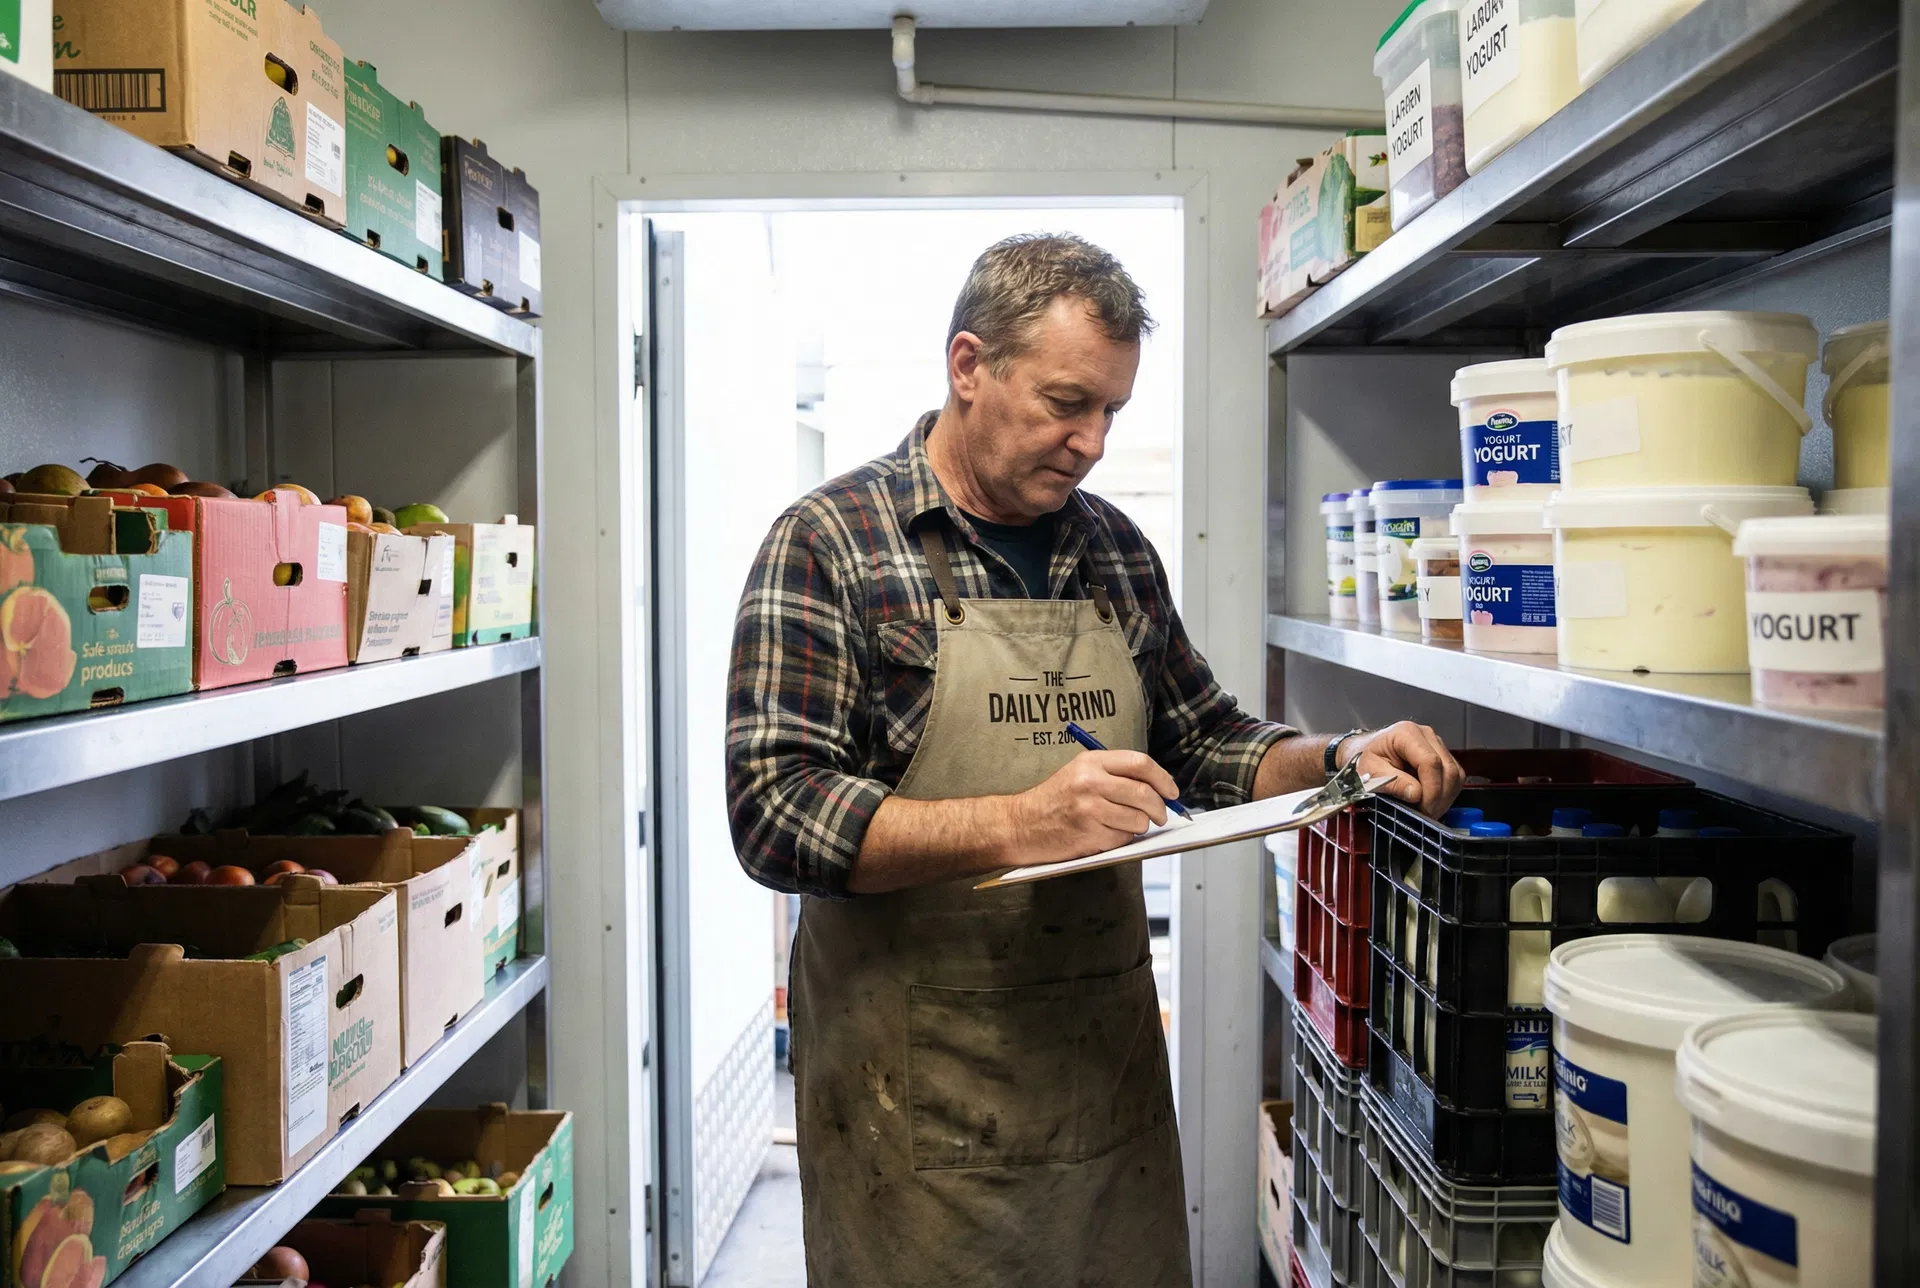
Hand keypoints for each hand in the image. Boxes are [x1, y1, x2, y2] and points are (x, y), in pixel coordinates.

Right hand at [1010, 750, 1175, 864]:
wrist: (1020, 825)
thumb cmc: (1053, 800)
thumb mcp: (1080, 773)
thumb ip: (1115, 775)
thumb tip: (1157, 788)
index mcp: (1091, 762)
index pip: (1140, 763)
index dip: (1163, 779)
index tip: (1171, 791)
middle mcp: (1090, 782)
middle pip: (1144, 793)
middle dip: (1160, 808)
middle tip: (1161, 815)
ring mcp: (1089, 809)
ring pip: (1138, 820)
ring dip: (1139, 827)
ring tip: (1124, 825)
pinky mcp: (1088, 834)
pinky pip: (1123, 839)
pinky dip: (1121, 840)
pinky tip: (1105, 835)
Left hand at [1338, 722, 1463, 816]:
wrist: (1365, 752)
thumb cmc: (1366, 759)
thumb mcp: (1370, 772)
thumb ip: (1392, 782)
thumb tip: (1416, 794)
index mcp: (1406, 734)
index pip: (1430, 762)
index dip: (1431, 789)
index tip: (1423, 808)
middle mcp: (1425, 735)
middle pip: (1447, 769)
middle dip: (1439, 797)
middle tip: (1425, 814)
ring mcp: (1436, 744)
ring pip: (1455, 774)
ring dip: (1445, 797)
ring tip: (1427, 810)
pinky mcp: (1442, 755)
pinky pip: (1455, 776)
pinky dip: (1446, 793)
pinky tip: (1431, 801)